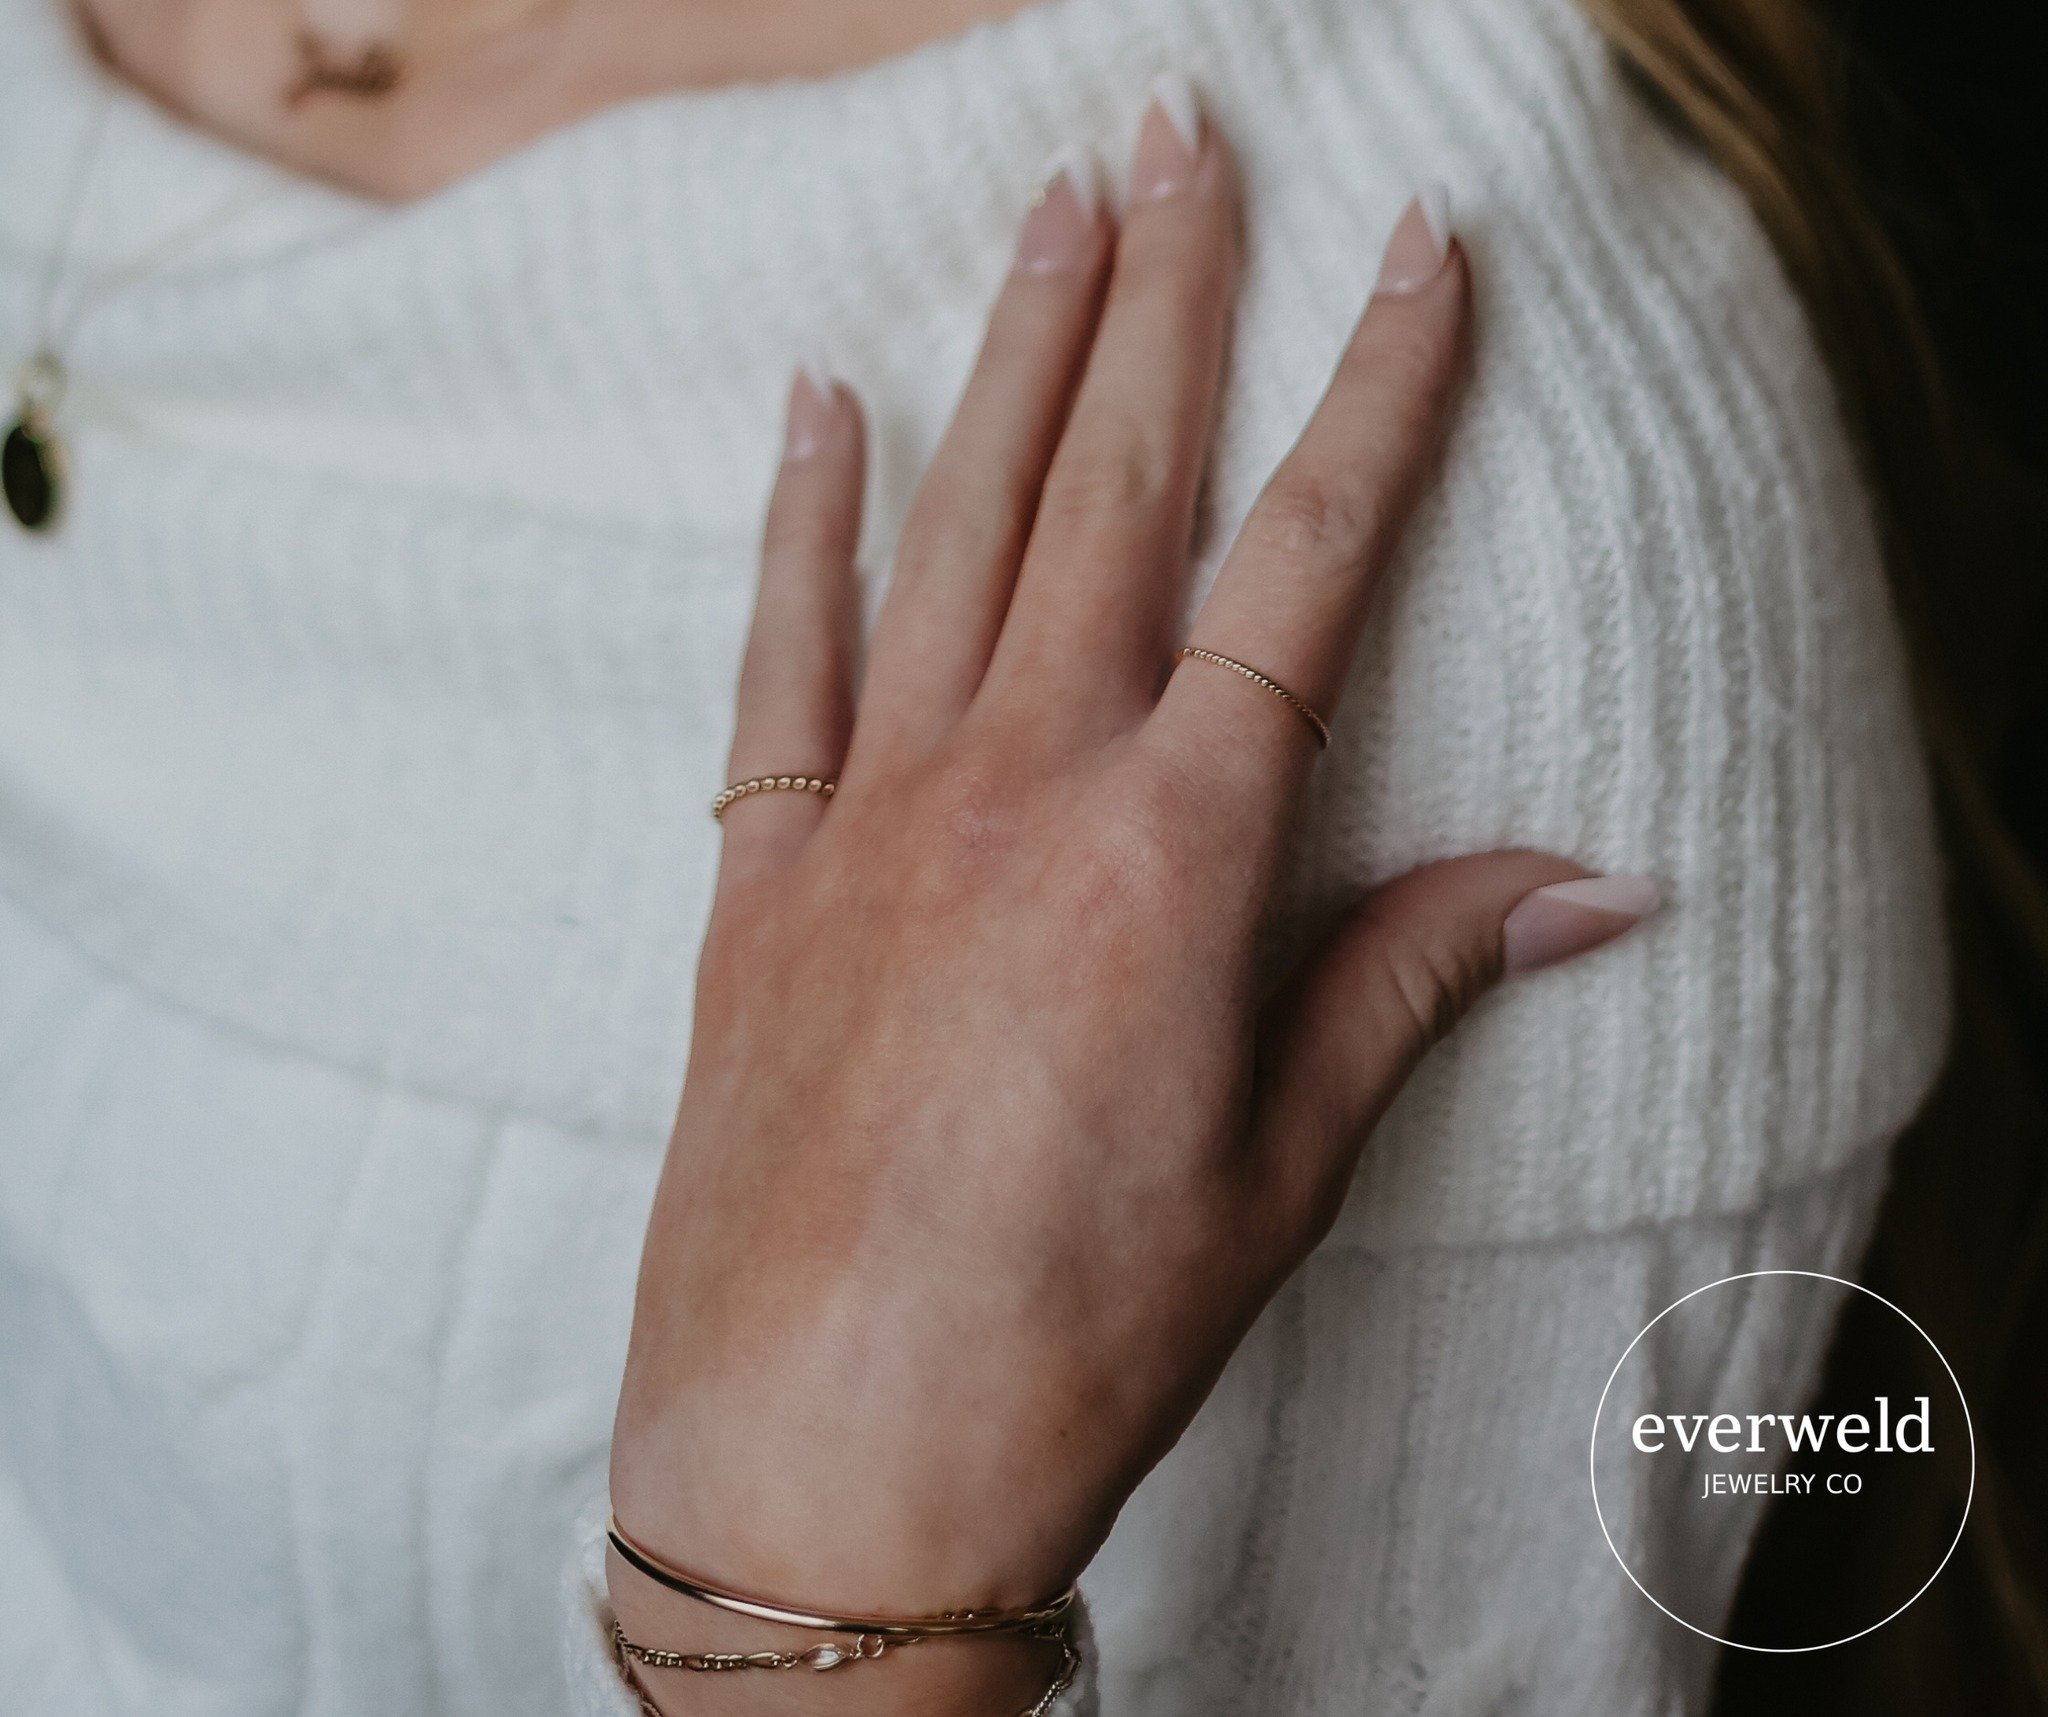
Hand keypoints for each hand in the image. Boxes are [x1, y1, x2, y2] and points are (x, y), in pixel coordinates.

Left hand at [607, 87, 1654, 1714]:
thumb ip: (1414, 977)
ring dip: (1015, 355)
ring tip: (1058, 206)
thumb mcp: (1281, 1162)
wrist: (826, 1457)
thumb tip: (1595, 882)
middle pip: (1113, 488)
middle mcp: (1018, 789)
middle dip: (1171, 296)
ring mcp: (872, 815)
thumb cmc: (1076, 1331)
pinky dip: (800, 518)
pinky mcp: (756, 873)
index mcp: (1176, 856)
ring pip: (955, 529)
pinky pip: (779, 651)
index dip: (1377, 397)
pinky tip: (818, 400)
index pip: (1306, 568)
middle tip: (1188, 131)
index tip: (1418, 255)